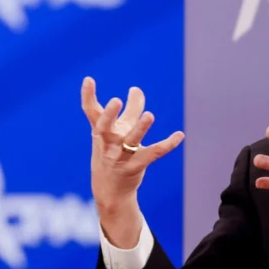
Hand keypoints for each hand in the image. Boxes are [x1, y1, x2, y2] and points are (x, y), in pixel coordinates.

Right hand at [82, 77, 183, 212]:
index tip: (88, 79)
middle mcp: (108, 143)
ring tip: (149, 115)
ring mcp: (120, 156)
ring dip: (139, 129)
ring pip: (130, 142)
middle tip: (116, 100)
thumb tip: (136, 89)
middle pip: (105, 128)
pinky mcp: (135, 167)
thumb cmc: (113, 153)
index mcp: (101, 132)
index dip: (87, 96)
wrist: (110, 190)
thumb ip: (130, 110)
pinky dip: (167, 144)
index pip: (91, 113)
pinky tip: (180, 135)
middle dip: (109, 115)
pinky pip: (152, 154)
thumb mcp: (119, 131)